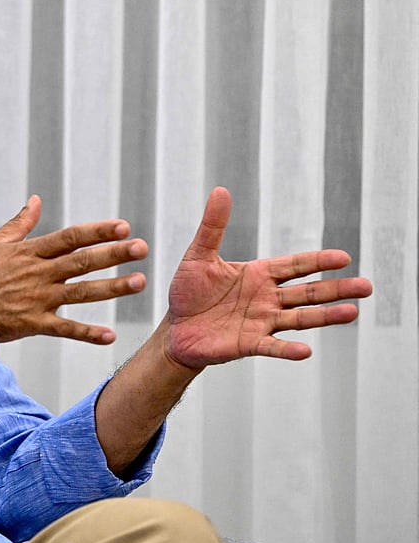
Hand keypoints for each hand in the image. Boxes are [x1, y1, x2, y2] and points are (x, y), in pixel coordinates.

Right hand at [0, 195, 148, 347]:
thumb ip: (20, 224)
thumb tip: (36, 200)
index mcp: (29, 252)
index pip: (70, 237)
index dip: (98, 231)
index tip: (123, 226)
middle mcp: (36, 273)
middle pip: (82, 261)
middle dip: (115, 254)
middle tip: (142, 247)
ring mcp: (35, 299)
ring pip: (80, 292)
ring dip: (111, 288)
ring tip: (138, 282)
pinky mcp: (30, 324)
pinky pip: (64, 330)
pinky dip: (87, 333)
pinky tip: (109, 335)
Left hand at [164, 187, 372, 369]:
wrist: (175, 327)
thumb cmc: (188, 290)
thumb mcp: (199, 255)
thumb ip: (213, 227)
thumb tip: (220, 190)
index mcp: (259, 274)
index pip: (295, 266)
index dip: (318, 261)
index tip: (345, 257)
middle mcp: (267, 298)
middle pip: (308, 292)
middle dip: (337, 289)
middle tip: (367, 286)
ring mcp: (261, 322)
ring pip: (300, 318)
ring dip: (326, 316)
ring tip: (353, 312)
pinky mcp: (248, 344)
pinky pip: (272, 347)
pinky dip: (288, 350)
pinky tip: (306, 352)